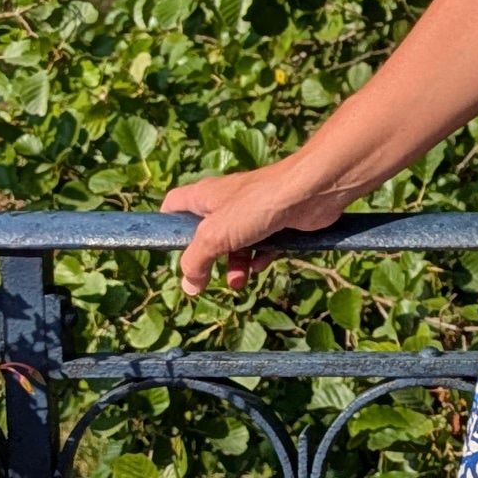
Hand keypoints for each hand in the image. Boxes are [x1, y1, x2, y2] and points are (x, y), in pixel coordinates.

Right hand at [159, 160, 356, 297]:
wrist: (310, 192)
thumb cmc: (256, 206)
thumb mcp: (214, 236)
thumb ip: (196, 261)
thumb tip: (188, 285)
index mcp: (204, 196)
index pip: (174, 205)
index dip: (168, 226)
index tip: (170, 250)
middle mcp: (227, 202)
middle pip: (207, 233)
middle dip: (208, 258)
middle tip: (207, 279)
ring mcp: (254, 212)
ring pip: (237, 243)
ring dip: (235, 265)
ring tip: (239, 282)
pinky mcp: (278, 222)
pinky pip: (263, 244)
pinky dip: (260, 257)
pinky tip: (260, 266)